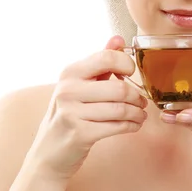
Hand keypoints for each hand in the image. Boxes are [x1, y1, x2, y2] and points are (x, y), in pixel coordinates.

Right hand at [25, 36, 147, 180]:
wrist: (49, 151)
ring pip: (121, 109)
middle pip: (119, 87)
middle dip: (137, 96)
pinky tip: (133, 125)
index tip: (132, 74)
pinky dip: (131, 125)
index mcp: (70, 72)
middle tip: (142, 101)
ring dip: (137, 113)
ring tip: (140, 114)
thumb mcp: (80, 84)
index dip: (127, 64)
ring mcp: (72, 113)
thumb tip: (118, 39)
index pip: (107, 57)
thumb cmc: (70, 113)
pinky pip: (117, 126)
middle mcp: (68, 90)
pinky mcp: (80, 134)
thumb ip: (101, 60)